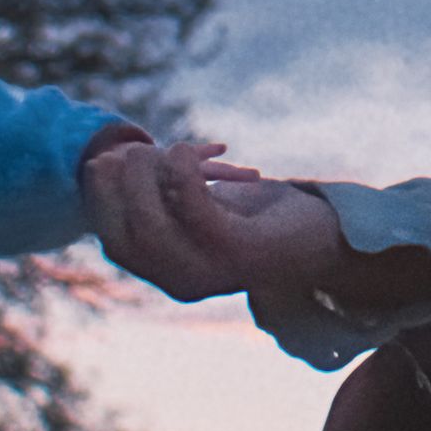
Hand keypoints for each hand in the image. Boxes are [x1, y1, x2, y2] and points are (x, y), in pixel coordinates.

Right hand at [84, 138, 341, 302]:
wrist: (329, 236)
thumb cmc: (262, 216)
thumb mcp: (204, 203)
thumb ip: (165, 194)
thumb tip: (114, 163)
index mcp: (173, 274)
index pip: (117, 245)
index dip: (101, 201)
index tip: (102, 161)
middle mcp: (186, 282)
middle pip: (124, 239)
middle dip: (116, 188)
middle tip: (132, 150)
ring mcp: (213, 271)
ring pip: (151, 229)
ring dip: (144, 178)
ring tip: (161, 147)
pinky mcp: (241, 251)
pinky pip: (195, 211)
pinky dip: (182, 173)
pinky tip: (186, 150)